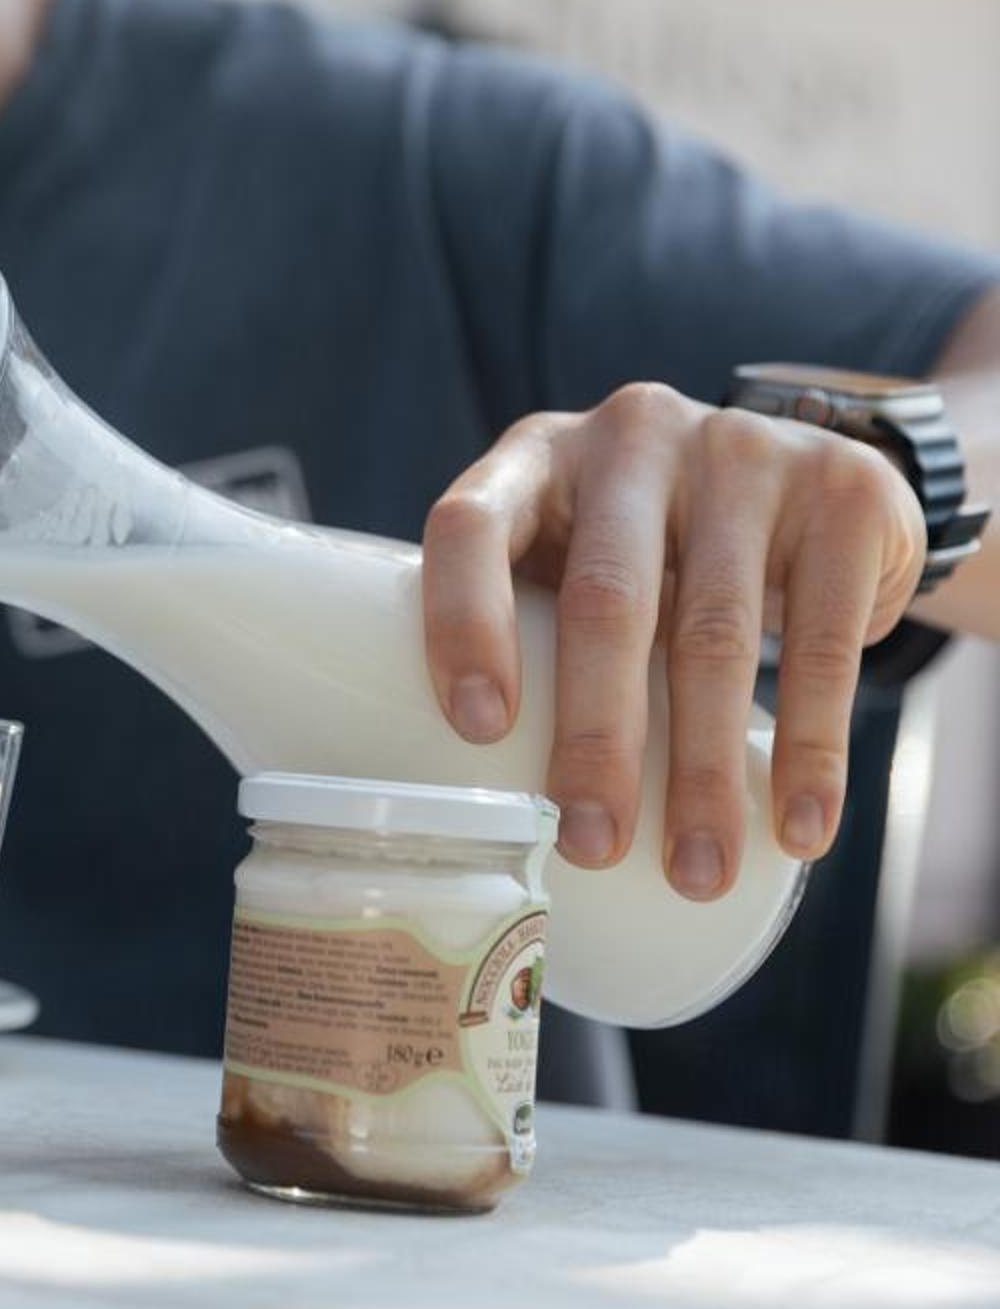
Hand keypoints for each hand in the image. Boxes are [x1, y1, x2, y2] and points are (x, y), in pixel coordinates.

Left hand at [421, 385, 927, 897]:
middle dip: (596, 738)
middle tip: (590, 844)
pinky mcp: (843, 493)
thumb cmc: (658, 545)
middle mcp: (633, 436)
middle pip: (605, 598)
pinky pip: (824, 642)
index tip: (476, 729)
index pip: (472, 526)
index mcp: (538, 456)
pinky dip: (810, 749)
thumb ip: (534, 627)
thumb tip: (482, 811)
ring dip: (702, 770)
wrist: (815, 476)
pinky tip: (797, 825)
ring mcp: (744, 452)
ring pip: (714, 634)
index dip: (463, 621)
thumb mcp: (584, 548)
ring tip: (696, 872)